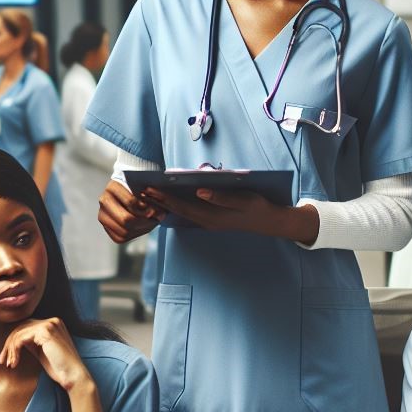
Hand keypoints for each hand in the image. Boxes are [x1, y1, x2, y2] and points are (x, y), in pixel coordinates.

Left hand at [0, 317, 92, 391]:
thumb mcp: (42, 351)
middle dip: (9, 345)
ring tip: (9, 364)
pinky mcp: (45, 331)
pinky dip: (14, 351)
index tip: (7, 358)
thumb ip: (32, 342)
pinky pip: (21, 338)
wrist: (73, 375)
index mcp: (53, 324)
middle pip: (21, 327)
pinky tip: (14, 362)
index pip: (26, 327)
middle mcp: (52, 321)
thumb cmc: (59, 367)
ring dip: (10, 350)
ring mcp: (49, 324)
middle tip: (3, 361)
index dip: (13, 342)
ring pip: (19, 332)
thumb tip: (13, 341)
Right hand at [97, 180, 163, 243]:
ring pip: (124, 231)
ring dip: (142, 229)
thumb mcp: (148, 187)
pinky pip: (121, 238)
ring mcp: (103, 214)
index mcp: (113, 187)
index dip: (146, 209)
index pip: (131, 203)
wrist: (131, 192)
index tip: (156, 210)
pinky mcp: (106, 227)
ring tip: (151, 222)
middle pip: (126, 220)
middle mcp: (104, 200)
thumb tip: (158, 210)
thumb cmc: (141, 188)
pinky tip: (143, 226)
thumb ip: (154, 194)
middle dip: (145, 222)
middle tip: (156, 219)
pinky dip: (135, 234)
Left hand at [142, 188, 318, 243]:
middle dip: (159, 200)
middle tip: (140, 189)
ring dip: (166, 203)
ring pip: (182, 212)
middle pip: (177, 210)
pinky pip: (189, 213)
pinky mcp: (213, 219)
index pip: (182, 206)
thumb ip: (221, 197)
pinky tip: (170, 201)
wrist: (271, 223)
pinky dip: (177, 206)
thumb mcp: (243, 200)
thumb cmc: (258, 208)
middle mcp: (207, 221)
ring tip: (149, 194)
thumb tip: (199, 191)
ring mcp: (210, 222)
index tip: (148, 188)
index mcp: (212, 216)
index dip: (164, 197)